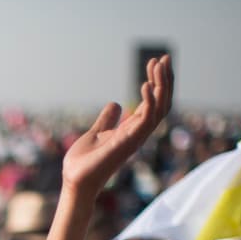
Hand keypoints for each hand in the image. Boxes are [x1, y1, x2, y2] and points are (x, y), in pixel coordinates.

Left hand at [62, 55, 172, 194]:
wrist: (75, 181)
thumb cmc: (84, 162)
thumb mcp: (96, 132)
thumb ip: (107, 119)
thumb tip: (115, 104)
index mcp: (132, 129)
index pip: (153, 103)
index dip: (157, 83)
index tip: (156, 62)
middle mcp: (138, 133)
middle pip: (162, 103)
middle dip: (165, 80)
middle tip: (163, 58)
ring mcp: (135, 138)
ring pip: (160, 108)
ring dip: (161, 85)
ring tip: (156, 64)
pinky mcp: (129, 142)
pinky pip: (147, 119)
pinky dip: (149, 101)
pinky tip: (145, 84)